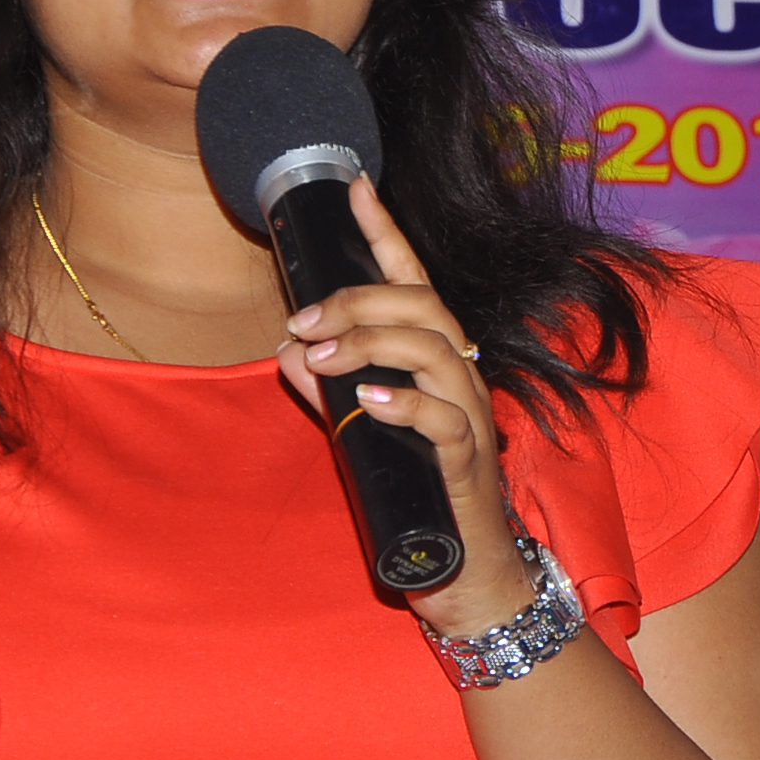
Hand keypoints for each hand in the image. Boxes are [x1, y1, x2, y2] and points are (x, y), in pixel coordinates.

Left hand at [276, 176, 533, 637]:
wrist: (469, 571)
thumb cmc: (419, 493)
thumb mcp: (360, 433)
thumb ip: (326, 390)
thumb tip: (289, 352)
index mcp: (435, 360)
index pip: (413, 282)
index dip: (386, 233)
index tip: (356, 189)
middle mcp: (460, 376)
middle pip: (422, 307)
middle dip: (357, 302)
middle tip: (302, 324)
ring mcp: (469, 416)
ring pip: (435, 351)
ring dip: (370, 346)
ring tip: (323, 360)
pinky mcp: (468, 463)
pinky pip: (444, 419)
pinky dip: (404, 404)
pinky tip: (368, 402)